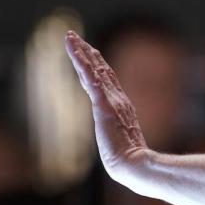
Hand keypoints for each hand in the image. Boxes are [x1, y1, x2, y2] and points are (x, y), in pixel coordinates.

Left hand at [65, 30, 147, 178]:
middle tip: (76, 38)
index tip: (91, 54)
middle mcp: (117, 99)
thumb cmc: (131, 164)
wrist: (134, 166)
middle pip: (100, 71)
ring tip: (70, 38)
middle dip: (88, 54)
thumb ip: (126, 145)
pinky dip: (82, 61)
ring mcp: (111, 100)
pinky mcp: (103, 103)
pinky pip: (89, 76)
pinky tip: (74, 49)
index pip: (107, 84)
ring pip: (93, 70)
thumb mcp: (125, 149)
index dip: (98, 68)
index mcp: (122, 109)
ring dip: (81, 52)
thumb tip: (131, 157)